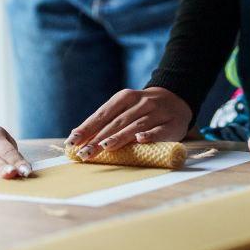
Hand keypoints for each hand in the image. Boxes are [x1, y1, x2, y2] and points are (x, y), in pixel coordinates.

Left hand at [66, 87, 192, 157]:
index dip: (88, 127)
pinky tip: (140, 140)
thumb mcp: (125, 109)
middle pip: (117, 121)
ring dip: (119, 137)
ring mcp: (158, 112)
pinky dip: (150, 135)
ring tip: (104, 147)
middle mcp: (142, 102)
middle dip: (98, 138)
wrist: (176, 100)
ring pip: (136, 125)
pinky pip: (159, 130)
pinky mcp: (172, 124)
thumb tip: (76, 136)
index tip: (73, 141)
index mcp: (126, 97)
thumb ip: (105, 121)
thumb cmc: (142, 110)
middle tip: (84, 152)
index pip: (104, 113)